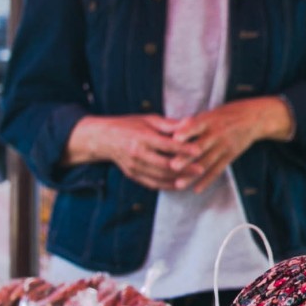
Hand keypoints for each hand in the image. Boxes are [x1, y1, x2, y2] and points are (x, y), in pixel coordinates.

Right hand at [69, 114, 189, 190]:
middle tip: (202, 168)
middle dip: (184, 168)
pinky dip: (168, 186)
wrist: (103, 139)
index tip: (199, 150)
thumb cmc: (129, 125)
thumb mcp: (148, 120)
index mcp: (142, 137)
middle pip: (164, 165)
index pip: (166, 145)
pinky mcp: (133, 175)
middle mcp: (137, 153)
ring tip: (195, 178)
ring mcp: (134, 166)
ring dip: (179, 179)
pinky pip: (153, 184)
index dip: (183, 149)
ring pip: (160, 177)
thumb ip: (170, 124)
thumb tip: (191, 121)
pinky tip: (181, 184)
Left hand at [169, 98, 294, 191]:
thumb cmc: (225, 114)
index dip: (186, 131)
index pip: (196, 126)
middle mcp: (217, 134)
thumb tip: (171, 129)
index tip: (174, 138)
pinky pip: (217, 170)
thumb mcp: (210, 113)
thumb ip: (192, 123)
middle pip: (200, 147)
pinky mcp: (230, 156)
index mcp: (209, 120)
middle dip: (186, 157)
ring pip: (206, 162)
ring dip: (192, 174)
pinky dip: (207, 180)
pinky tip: (196, 189)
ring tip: (178, 184)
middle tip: (172, 166)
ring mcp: (224, 146)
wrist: (254, 118)